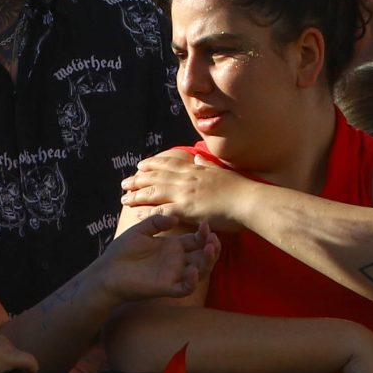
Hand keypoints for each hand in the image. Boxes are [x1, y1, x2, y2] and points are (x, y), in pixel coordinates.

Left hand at [93, 212, 216, 302]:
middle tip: (212, 238)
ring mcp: (173, 275)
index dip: (203, 234)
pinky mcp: (166, 288)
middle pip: (203, 256)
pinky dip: (192, 281)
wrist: (106, 271)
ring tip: (209, 249)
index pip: (195, 241)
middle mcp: (176, 261)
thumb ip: (156, 221)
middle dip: (212, 248)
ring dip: (208, 262)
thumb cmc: (121, 251)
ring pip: (200, 272)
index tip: (205, 225)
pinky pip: (185, 287)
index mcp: (172, 247)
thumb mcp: (140, 231)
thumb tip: (175, 218)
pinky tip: (192, 270)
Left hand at [121, 149, 253, 231]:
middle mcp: (186, 180)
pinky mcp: (187, 210)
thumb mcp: (220, 171)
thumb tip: (197, 157)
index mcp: (194, 170)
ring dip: (137, 195)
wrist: (249, 201)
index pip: (168, 165)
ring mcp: (185, 194)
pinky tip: (136, 214)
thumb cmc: (240, 188)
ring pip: (154, 193)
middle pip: (156, 178)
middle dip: (138, 180)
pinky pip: (162, 212)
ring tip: (123, 198)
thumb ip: (206, 165)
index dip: (152, 165)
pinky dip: (148, 213)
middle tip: (123, 182)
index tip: (140, 165)